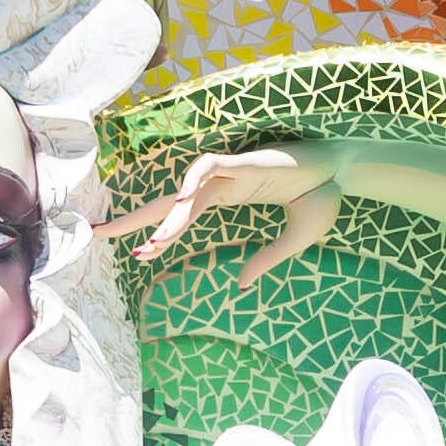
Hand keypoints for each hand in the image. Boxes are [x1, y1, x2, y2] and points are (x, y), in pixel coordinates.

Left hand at [98, 149, 336, 285]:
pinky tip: (181, 198)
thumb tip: (239, 283)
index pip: (181, 215)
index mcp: (228, 197)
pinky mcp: (246, 162)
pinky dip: (194, 179)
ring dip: (167, 222)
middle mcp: (222, 184)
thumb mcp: (293, 240)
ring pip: (186, 194)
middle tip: (100, 235)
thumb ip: (266, 260)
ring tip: (149, 247)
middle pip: (168, 201)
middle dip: (134, 218)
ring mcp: (232, 172)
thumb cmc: (321, 197)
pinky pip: (211, 167)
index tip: (139, 256)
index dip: (159, 235)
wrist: (345, 173)